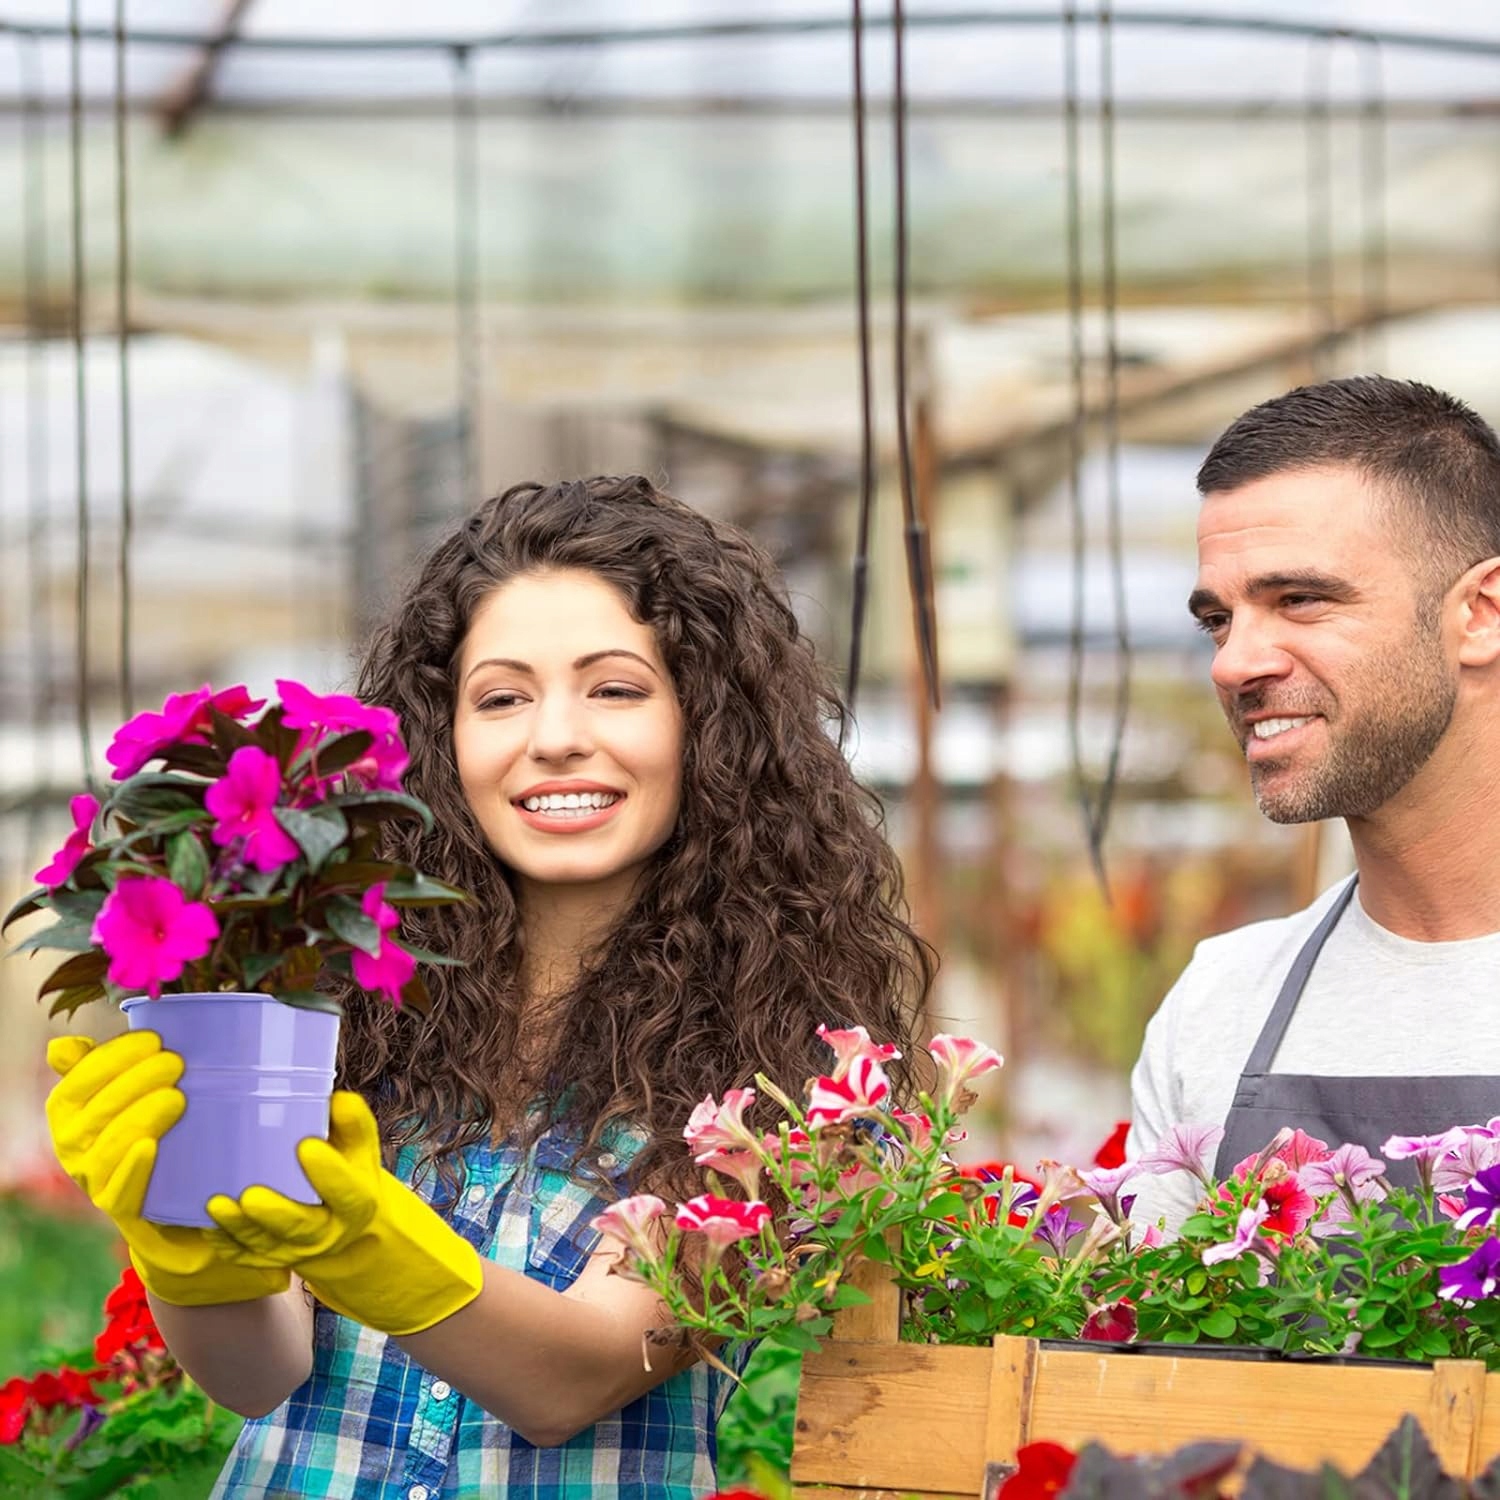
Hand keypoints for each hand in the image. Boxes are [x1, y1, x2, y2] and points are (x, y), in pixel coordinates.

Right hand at [46, 1032, 289, 1306]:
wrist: (179, 1211)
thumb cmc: (155, 1134)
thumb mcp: (131, 1100)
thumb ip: (102, 1069)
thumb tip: (61, 1046)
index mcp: (71, 1118)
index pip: (76, 1083)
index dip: (109, 1058)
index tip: (152, 1038)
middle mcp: (74, 1151)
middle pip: (94, 1113)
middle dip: (133, 1081)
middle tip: (176, 1062)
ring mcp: (96, 1183)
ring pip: (106, 1149)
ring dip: (138, 1118)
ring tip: (176, 1097)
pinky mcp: (124, 1213)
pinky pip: (120, 1192)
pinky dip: (132, 1168)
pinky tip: (150, 1146)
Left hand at [205, 1090, 483, 1336]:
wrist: (351, 1232)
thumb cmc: (352, 1177)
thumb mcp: (363, 1154)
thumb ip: (354, 1127)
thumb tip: (338, 1099)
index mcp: (357, 1203)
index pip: (348, 1192)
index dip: (330, 1173)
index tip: (307, 1146)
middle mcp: (329, 1232)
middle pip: (302, 1227)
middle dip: (276, 1213)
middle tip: (250, 1194)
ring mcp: (298, 1252)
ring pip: (268, 1246)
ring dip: (240, 1228)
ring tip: (217, 1206)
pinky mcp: (273, 1261)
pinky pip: (247, 1257)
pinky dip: (226, 1244)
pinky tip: (208, 1226)